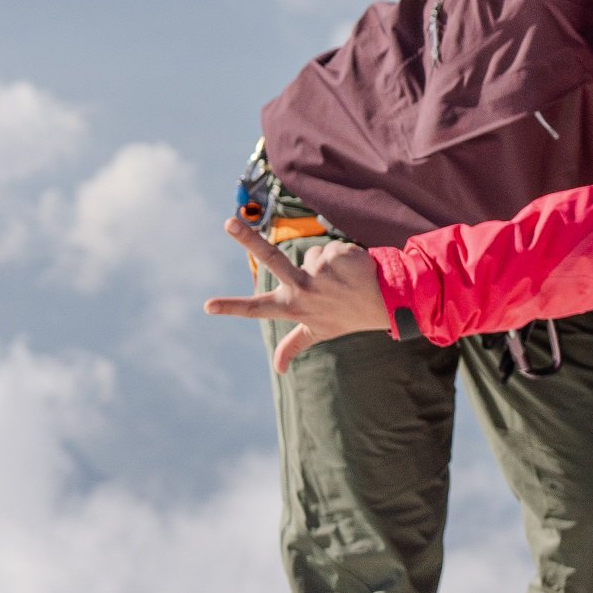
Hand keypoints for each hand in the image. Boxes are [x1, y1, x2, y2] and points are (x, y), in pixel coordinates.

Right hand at [204, 217, 391, 370]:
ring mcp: (320, 271)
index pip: (256, 309)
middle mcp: (303, 289)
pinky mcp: (337, 255)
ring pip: (313, 253)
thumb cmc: (345, 316)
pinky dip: (342, 256)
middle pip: (270, 259)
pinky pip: (332, 247)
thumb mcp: (318, 332)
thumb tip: (278, 370)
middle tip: (228, 223)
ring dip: (326, 263)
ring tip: (341, 280)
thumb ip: (294, 345)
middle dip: (247, 239)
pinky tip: (353, 271)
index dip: (230, 307)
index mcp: (293, 306)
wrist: (384, 303)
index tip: (207, 306)